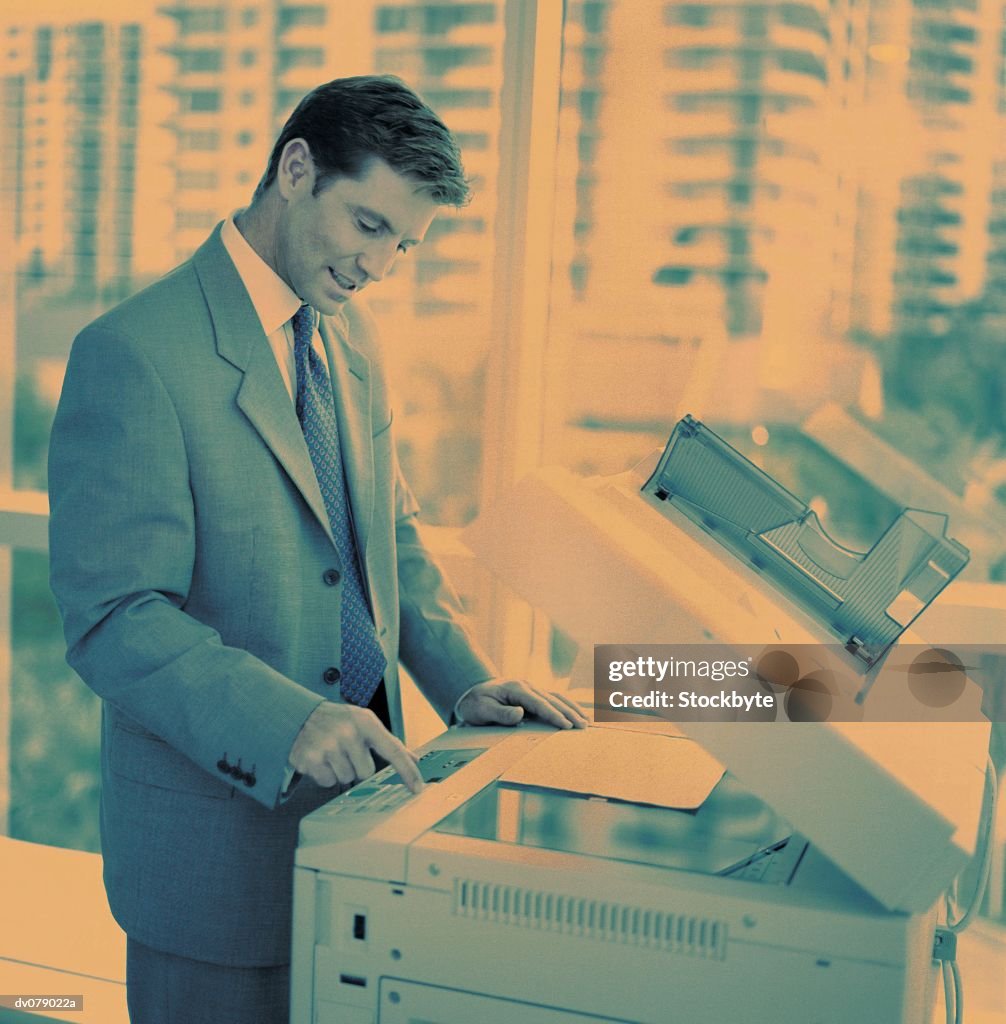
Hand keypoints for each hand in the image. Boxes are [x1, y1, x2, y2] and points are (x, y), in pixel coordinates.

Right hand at [289, 703, 423, 793]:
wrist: (300, 716)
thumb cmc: (338, 721)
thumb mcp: (364, 722)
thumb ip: (389, 741)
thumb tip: (413, 759)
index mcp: (365, 722)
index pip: (393, 750)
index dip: (406, 771)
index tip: (416, 787)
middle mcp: (348, 732)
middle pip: (366, 772)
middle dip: (357, 766)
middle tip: (346, 752)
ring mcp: (328, 746)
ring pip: (346, 778)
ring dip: (340, 771)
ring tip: (332, 753)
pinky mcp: (311, 759)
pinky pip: (328, 782)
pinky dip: (325, 775)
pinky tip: (320, 759)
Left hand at [457, 679, 588, 729]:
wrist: (473, 690)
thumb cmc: (476, 703)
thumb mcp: (482, 710)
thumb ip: (500, 713)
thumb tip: (520, 714)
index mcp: (516, 689)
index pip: (539, 703)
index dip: (553, 714)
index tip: (566, 725)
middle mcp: (527, 686)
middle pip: (552, 699)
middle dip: (569, 713)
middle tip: (583, 726)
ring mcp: (531, 688)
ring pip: (556, 697)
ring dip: (571, 708)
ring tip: (586, 721)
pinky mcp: (533, 694)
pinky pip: (553, 698)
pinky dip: (566, 705)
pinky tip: (576, 712)